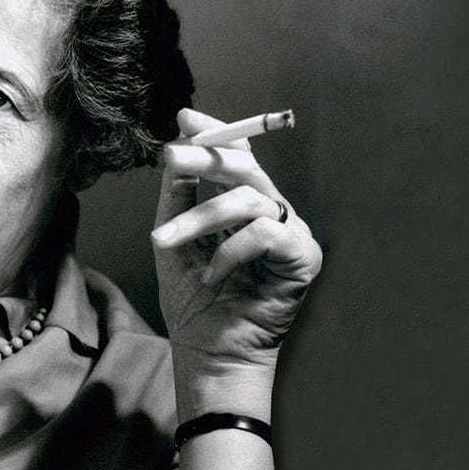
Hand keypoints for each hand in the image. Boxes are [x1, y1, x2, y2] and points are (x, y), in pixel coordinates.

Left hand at [151, 108, 321, 418]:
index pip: (239, 156)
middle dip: (206, 156)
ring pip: (247, 199)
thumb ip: (176, 196)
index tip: (185, 119)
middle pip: (246, 167)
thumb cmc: (193, 299)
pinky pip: (264, 233)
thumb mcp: (173, 238)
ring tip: (165, 241)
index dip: (216, 132)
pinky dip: (229, 250)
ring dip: (198, 218)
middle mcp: (273, 213)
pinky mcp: (304, 257)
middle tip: (170, 156)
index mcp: (244, 205)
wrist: (208, 350)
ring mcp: (292, 233)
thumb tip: (174, 151)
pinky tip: (211, 274)